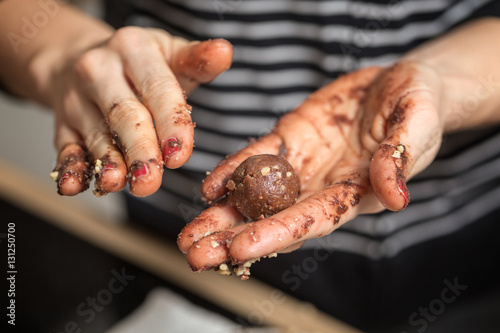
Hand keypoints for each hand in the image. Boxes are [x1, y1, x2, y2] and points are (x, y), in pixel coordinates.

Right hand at [50, 27, 231, 195]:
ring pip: (95, 135)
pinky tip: (73, 186)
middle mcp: (99, 71)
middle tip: (151, 181)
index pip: (157, 88)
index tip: (180, 155)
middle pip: (124, 114)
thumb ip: (197, 61)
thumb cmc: (139, 66)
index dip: (170, 123)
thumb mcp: (169, 55)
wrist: (80, 61)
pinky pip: (65, 148)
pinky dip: (70, 169)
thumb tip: (224, 52)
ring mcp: (76, 99)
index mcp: (133, 49)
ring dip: (107, 163)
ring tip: (117, 184)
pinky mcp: (62, 125)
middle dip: (140, 149)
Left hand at [177, 61, 445, 270]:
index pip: (309, 220)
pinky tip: (208, 188)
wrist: (400, 85)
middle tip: (195, 257)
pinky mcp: (291, 140)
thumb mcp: (418, 123)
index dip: (274, 235)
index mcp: (354, 192)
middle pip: (273, 219)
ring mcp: (303, 165)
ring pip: (257, 196)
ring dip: (221, 216)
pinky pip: (257, 159)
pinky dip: (233, 173)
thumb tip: (395, 197)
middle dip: (233, 239)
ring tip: (188, 236)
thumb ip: (402, 156)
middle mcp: (322, 186)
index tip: (237, 249)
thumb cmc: (419, 105)